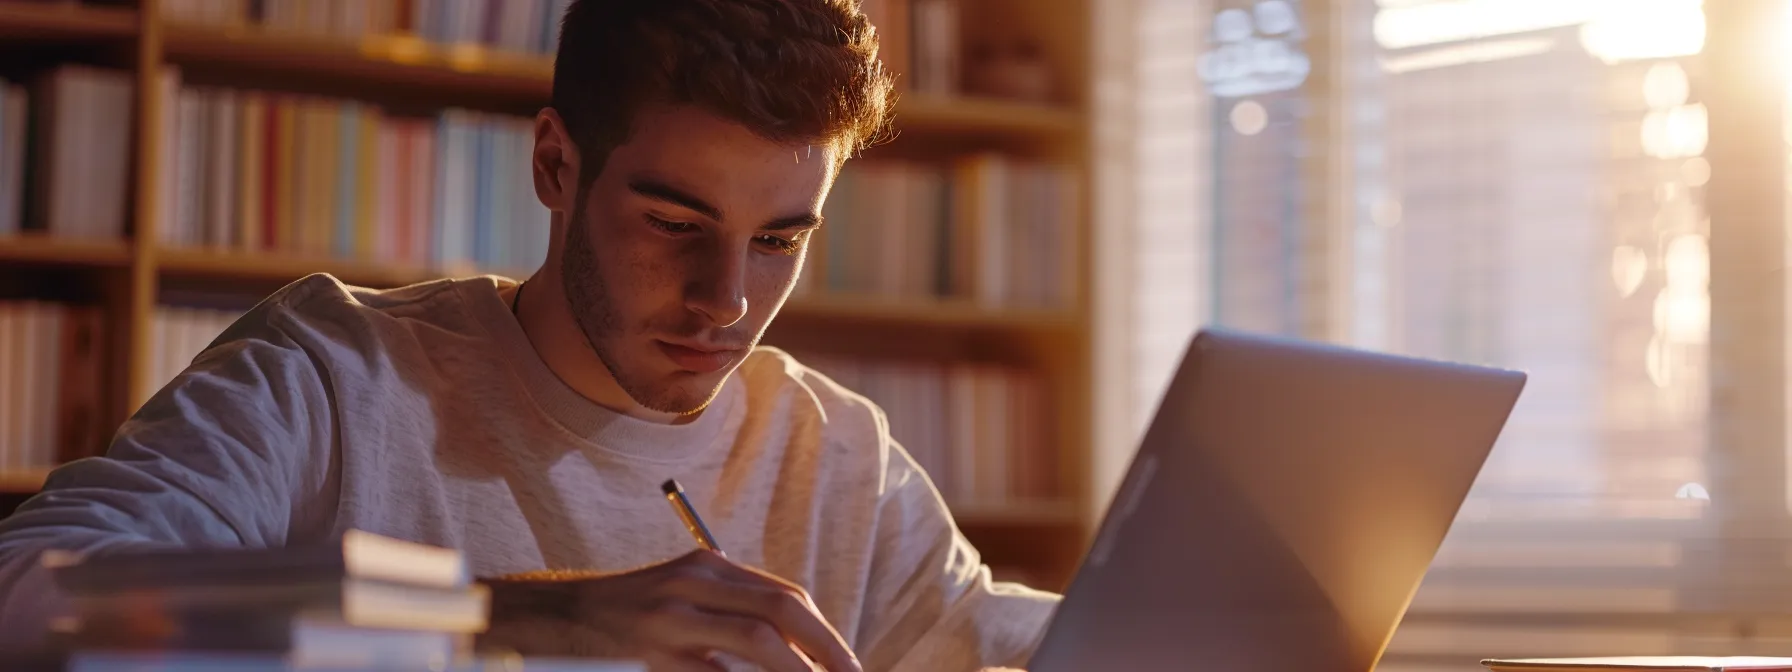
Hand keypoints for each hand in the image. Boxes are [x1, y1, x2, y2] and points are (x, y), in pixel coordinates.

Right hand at [478, 550, 860, 671]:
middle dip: (827, 651)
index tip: (846, 665)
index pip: (786, 597)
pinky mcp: (652, 652)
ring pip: (759, 645)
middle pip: (782, 613)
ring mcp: (671, 619)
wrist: (546, 621)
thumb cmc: (618, 618)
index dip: (824, 634)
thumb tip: (790, 647)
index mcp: (707, 566)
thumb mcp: (677, 596)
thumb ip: (727, 610)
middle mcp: (693, 583)